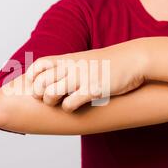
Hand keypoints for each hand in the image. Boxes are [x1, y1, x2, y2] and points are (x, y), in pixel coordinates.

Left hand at [25, 42, 146, 111]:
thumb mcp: (85, 59)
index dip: (32, 77)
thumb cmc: (109, 62)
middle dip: (39, 94)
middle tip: (46, 98)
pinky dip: (68, 109)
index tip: (35, 86)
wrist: (134, 59)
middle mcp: (71, 67)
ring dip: (51, 102)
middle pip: (40, 82)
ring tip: (60, 103)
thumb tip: (55, 77)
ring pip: (50, 94)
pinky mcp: (93, 90)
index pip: (39, 65)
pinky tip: (75, 106)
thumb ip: (69, 66)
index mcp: (68, 58)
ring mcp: (81, 78)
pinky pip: (70, 104)